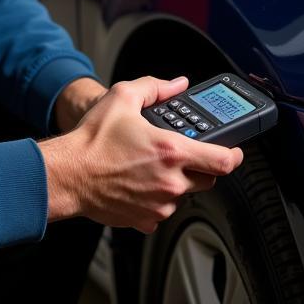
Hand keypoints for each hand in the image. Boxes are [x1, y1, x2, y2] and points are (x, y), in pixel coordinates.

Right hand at [39, 76, 243, 232]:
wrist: (67, 175)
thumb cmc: (92, 141)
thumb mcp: (122, 97)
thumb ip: (155, 86)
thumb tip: (176, 84)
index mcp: (171, 151)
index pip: (224, 161)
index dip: (235, 154)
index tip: (234, 150)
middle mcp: (171, 182)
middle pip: (208, 179)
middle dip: (201, 166)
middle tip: (184, 155)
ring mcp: (159, 204)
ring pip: (184, 195)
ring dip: (176, 182)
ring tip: (152, 167)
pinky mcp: (146, 220)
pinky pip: (162, 211)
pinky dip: (156, 200)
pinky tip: (140, 185)